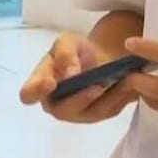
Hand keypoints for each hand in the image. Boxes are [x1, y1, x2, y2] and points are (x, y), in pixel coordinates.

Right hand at [19, 32, 138, 122]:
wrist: (100, 57)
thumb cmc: (76, 50)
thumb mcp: (68, 42)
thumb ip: (65, 54)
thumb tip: (69, 74)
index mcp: (41, 84)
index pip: (28, 95)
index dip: (36, 92)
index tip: (51, 82)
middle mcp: (55, 104)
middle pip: (61, 111)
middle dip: (79, 99)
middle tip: (96, 86)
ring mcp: (77, 113)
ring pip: (89, 113)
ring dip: (106, 99)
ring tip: (120, 82)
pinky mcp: (98, 115)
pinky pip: (108, 111)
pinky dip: (120, 98)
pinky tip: (128, 85)